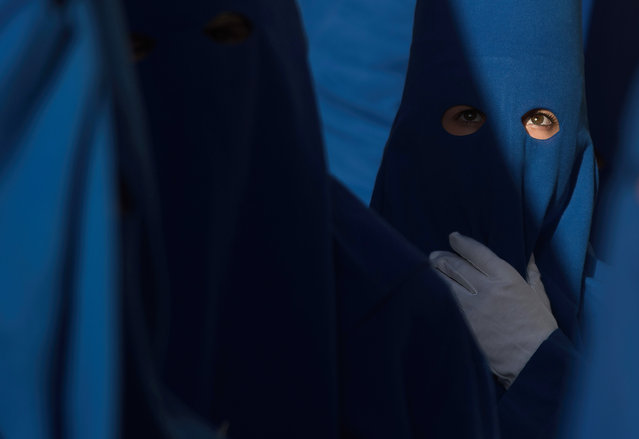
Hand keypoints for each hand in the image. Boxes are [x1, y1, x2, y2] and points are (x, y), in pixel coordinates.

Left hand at [429, 232, 557, 387]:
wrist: (533, 360)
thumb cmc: (539, 329)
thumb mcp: (539, 296)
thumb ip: (531, 274)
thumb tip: (529, 257)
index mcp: (506, 277)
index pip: (476, 252)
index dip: (461, 242)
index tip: (453, 238)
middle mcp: (485, 288)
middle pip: (454, 265)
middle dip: (441, 257)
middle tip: (435, 256)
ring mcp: (471, 307)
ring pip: (444, 282)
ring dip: (434, 273)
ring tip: (429, 269)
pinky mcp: (462, 323)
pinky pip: (443, 304)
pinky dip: (435, 295)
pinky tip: (430, 291)